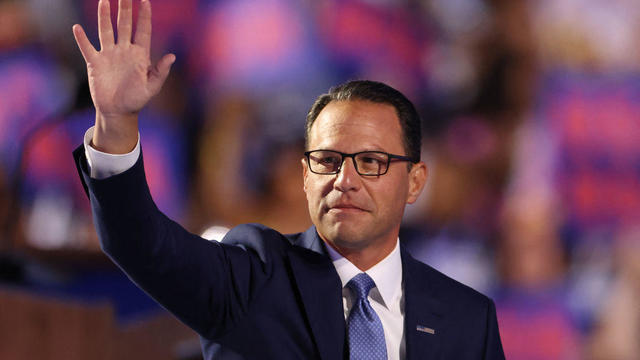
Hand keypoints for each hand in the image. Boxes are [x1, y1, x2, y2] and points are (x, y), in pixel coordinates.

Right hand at [72, 0, 174, 152]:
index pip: (142, 30)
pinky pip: (88, 48)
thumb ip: (161, 71)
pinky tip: (77, 28)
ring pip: (106, 30)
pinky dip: (82, 38)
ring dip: (104, 16)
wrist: (119, 111)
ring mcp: (109, 55)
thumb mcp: (152, 87)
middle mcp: (124, 51)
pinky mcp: (95, 63)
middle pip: (124, 24)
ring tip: (104, 1)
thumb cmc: (137, 99)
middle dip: (125, 8)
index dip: (144, 15)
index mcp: (140, 55)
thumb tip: (172, 56)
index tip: (145, 0)